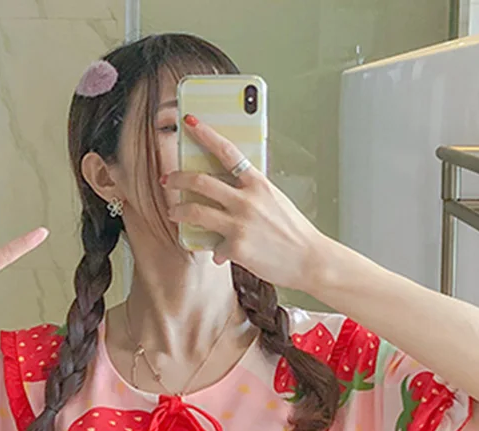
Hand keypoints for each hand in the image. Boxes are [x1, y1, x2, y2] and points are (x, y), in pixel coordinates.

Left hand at [163, 115, 326, 289]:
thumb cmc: (294, 232)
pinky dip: (213, 250)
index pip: (227, 151)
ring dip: (178, 211)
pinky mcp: (236, 247)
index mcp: (257, 183)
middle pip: (201, 181)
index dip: (205, 134)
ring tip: (173, 212)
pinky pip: (213, 246)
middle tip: (169, 179)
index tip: (190, 123)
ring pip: (196, 211)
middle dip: (178, 178)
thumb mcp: (275, 201)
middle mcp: (246, 200)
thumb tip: (231, 197)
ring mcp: (239, 223)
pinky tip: (216, 254)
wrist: (309, 259)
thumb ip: (252, 195)